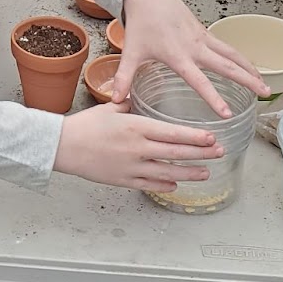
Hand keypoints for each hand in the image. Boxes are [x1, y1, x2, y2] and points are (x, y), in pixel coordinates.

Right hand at [54, 103, 222, 190]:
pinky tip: (175, 183)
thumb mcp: (110, 109)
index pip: (173, 133)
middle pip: (176, 153)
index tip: (211, 137)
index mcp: (136, 127)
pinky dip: (165, 184)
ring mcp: (132, 167)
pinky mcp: (124, 180)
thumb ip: (129, 104)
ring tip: (205, 173)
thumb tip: (137, 97)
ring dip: (189, 173)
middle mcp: (138, 148)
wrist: (63, 146)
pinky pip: (150, 184)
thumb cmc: (85, 125)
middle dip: (201, 154)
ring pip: (168, 172)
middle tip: (219, 153)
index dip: (195, 137)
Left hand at [110, 0, 267, 115]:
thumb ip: (124, 77)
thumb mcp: (130, 52)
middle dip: (247, 81)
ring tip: (264, 85)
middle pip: (227, 66)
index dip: (213, 97)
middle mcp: (195, 47)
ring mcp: (202, 38)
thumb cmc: (140, 24)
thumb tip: (115, 100)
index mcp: (178, 56)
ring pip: (232, 55)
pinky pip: (227, 47)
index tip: (226, 113)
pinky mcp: (204, 32)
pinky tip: (248, 68)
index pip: (199, 81)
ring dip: (249, 69)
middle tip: (264, 95)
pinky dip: (240, 58)